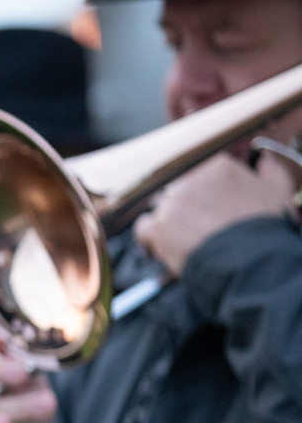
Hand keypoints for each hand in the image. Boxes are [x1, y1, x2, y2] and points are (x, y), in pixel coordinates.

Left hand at [135, 151, 298, 276]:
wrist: (253, 262)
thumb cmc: (266, 230)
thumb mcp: (278, 193)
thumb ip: (270, 171)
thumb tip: (263, 160)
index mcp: (218, 167)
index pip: (202, 177)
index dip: (208, 198)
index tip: (215, 213)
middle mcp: (191, 180)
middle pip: (181, 194)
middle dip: (190, 211)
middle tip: (204, 231)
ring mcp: (172, 204)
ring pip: (163, 211)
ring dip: (173, 225)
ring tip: (191, 243)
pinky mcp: (157, 227)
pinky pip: (143, 229)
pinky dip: (150, 240)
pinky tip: (163, 249)